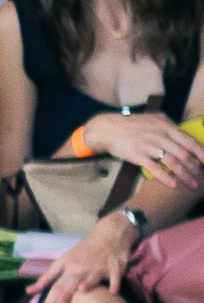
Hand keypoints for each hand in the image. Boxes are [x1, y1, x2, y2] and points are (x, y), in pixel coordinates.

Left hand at [30, 212, 134, 302]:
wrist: (108, 235)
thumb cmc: (82, 252)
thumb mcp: (63, 261)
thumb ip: (47, 278)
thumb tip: (29, 291)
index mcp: (66, 264)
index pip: (52, 281)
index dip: (45, 294)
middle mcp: (79, 267)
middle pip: (70, 282)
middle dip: (64, 293)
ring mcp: (97, 267)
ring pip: (91, 277)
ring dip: (87, 284)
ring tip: (81, 290)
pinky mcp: (114, 267)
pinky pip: (114, 277)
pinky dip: (114, 283)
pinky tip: (113, 292)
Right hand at [82, 110, 203, 193]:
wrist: (107, 129)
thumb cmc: (130, 124)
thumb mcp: (151, 118)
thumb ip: (167, 123)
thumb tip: (181, 130)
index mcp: (165, 125)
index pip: (188, 140)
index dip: (200, 153)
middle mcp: (159, 135)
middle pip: (183, 153)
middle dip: (196, 167)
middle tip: (202, 177)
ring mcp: (148, 145)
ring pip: (172, 161)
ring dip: (185, 175)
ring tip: (192, 184)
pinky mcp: (138, 155)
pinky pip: (155, 168)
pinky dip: (166, 177)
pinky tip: (173, 184)